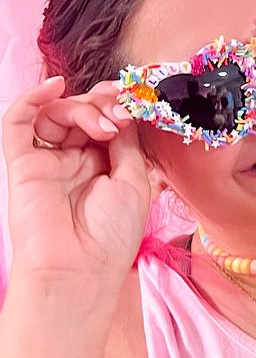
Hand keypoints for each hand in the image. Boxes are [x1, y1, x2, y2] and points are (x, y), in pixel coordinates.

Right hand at [2, 76, 151, 286]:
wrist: (79, 271)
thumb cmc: (112, 235)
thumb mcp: (133, 181)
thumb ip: (127, 142)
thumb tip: (123, 108)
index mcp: (104, 166)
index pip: (106, 120)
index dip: (118, 106)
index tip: (135, 104)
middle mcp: (74, 161)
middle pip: (83, 112)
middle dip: (104, 105)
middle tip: (119, 118)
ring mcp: (48, 161)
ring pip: (57, 112)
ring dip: (82, 109)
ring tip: (103, 127)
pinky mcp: (22, 164)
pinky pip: (18, 122)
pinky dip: (33, 98)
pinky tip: (54, 86)